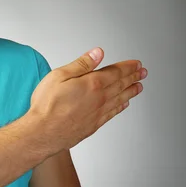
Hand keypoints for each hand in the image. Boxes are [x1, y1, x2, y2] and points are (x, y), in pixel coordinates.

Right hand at [27, 48, 146, 154]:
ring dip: (131, 91)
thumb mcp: (59, 76)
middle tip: (142, 73)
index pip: (115, 72)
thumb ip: (81, 64)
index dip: (127, 67)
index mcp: (92, 83)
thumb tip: (97, 54)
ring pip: (120, 99)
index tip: (136, 64)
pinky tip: (124, 104)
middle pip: (121, 85)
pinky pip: (113, 113)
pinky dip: (121, 107)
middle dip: (133, 77)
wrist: (43, 132)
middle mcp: (99, 98)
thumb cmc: (47, 105)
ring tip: (138, 87)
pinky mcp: (94, 124)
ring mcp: (98, 112)